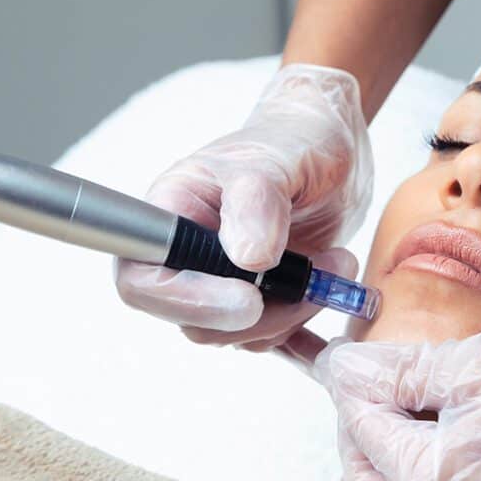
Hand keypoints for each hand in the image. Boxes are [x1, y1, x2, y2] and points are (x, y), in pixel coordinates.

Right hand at [115, 63, 372, 348]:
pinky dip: (307, 328)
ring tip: (337, 263)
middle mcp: (189, 259)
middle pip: (198, 323)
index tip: (251, 298)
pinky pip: (273, 339)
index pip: (143, 283)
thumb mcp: (277, 160)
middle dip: (264, 312)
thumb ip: (257, 202)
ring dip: (296, 311)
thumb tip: (247, 259)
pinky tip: (334, 296)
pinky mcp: (263, 302)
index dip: (187, 302)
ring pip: (242, 335)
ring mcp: (225, 284)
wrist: (328, 150)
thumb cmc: (292, 141)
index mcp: (171, 219)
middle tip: (318, 275)